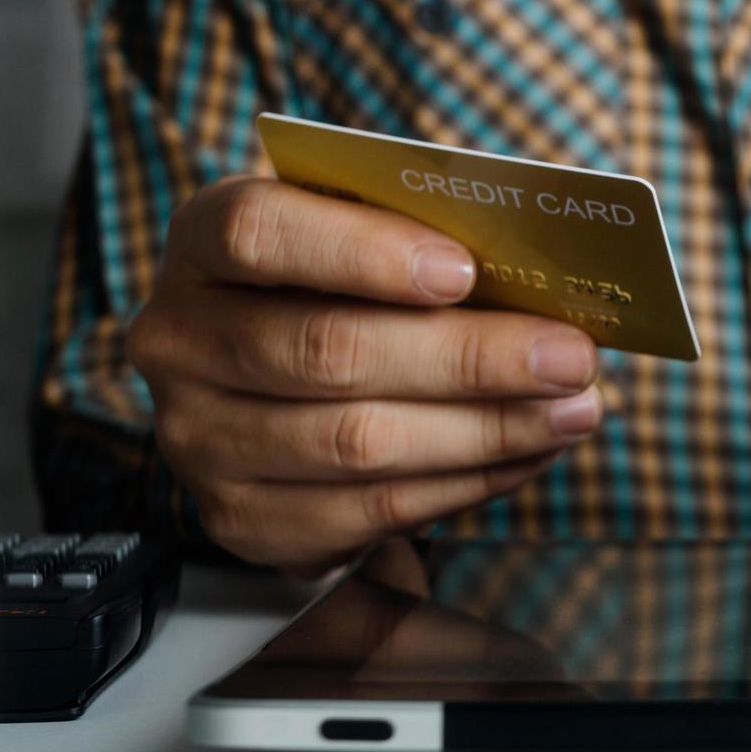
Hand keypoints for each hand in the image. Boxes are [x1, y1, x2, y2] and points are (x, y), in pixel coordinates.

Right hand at [132, 178, 604, 567]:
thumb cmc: (330, 285)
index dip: (360, 251)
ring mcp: (198, 438)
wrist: (265, 384)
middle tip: (570, 357)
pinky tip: (523, 455)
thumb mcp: (353, 232)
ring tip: (572, 410)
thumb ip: (418, 235)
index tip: (463, 271)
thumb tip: (537, 271)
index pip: (257, 232)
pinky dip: (463, 485)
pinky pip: (367, 511)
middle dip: (467, 357)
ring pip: (355, 443)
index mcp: (199, 240)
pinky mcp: (240, 519)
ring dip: (484, 430)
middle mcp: (178, 340)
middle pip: (324, 350)